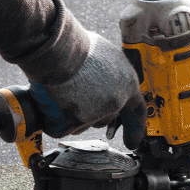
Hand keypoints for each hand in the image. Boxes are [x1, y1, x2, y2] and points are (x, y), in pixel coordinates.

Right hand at [27, 28, 141, 137]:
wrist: (59, 51)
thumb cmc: (79, 47)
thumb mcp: (106, 54)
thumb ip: (111, 73)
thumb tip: (106, 79)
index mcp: (127, 84)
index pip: (137, 112)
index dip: (135, 128)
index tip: (133, 142)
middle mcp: (115, 102)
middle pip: (104, 119)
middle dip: (91, 111)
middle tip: (75, 93)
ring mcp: (95, 114)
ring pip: (82, 124)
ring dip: (70, 114)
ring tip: (62, 90)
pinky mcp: (75, 121)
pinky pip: (60, 128)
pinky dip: (53, 119)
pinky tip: (51, 102)